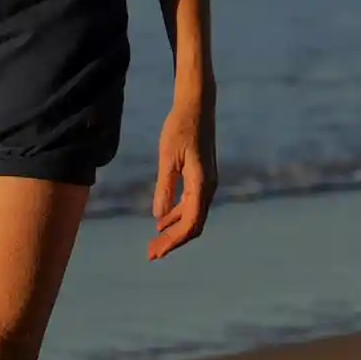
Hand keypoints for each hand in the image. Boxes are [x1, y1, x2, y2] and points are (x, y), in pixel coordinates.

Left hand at [146, 87, 216, 258]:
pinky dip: (177, 215)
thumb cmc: (180, 128)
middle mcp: (209, 188)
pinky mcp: (202, 178)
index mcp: (202, 185)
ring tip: (154, 242)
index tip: (156, 252)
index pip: (190, 224)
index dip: (173, 241)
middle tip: (151, 253)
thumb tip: (159, 217)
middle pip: (193, 225)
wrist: (197, 106)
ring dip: (174, 230)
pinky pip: (192, 204)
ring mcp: (208, 183)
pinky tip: (162, 221)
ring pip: (193, 216)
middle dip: (173, 241)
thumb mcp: (167, 158)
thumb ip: (164, 188)